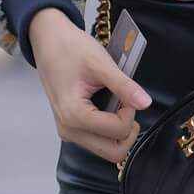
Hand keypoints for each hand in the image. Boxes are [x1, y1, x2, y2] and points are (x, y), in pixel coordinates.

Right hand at [29, 6, 151, 164]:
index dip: (129, 112)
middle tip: (124, 103)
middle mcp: (69, 130)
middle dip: (127, 129)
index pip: (117, 131)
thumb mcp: (101, 63)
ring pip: (106, 149)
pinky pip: (98, 139)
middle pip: (113, 152)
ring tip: (115, 102)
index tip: (125, 92)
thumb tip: (146, 103)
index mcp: (74, 115)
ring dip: (118, 129)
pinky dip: (109, 127)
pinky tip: (107, 105)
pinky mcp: (71, 127)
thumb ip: (124, 85)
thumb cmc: (71, 49)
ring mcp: (68, 131)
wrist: (48, 41)